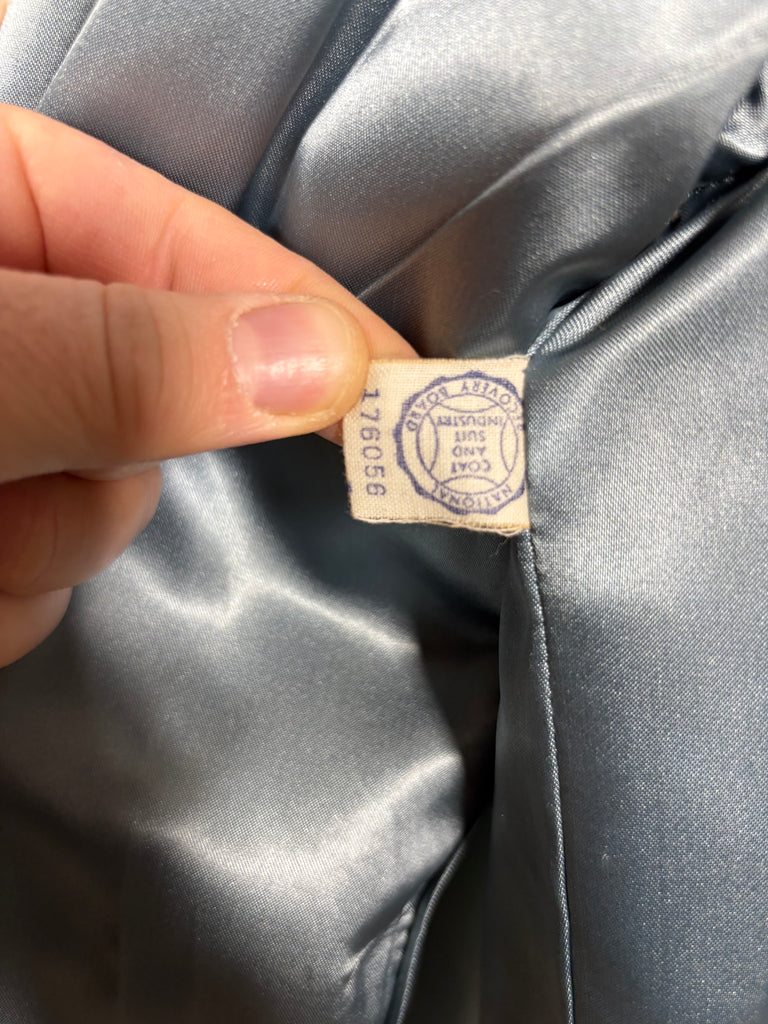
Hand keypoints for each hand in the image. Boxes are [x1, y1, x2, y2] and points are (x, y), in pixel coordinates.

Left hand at [0, 104, 414, 666]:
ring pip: (104, 509)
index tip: (414, 385)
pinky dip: (4, 594)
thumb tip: (319, 361)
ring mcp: (0, 424)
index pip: (193, 244)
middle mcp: (10, 314)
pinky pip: (45, 577)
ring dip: (41, 547)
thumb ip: (127, 358)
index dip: (305, 314)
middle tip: (17, 477)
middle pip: (157, 399)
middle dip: (109, 468)